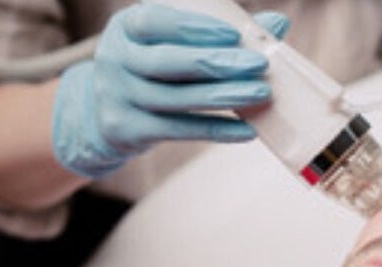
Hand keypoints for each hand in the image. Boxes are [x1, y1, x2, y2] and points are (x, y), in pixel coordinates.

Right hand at [52, 3, 289, 177]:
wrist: (104, 111)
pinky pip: (179, 131)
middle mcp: (115, 59)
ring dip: (223, 97)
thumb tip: (277, 24)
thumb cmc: (154, 65)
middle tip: (259, 64)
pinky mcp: (127, 130)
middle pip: (167, 63)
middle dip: (216, 63)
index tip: (233, 33)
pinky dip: (217, 130)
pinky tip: (248, 129)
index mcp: (126, 27)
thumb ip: (220, 31)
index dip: (193, 27)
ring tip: (261, 93)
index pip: (154, 21)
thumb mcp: (172, 41)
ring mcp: (118, 97)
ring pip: (175, 100)